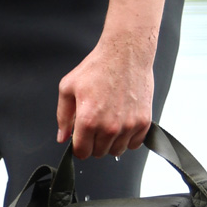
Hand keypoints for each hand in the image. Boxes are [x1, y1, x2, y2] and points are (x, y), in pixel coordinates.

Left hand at [55, 31, 155, 159]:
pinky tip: (122, 124)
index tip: (81, 139)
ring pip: (116, 151)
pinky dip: (128, 139)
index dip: (79, 146)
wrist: (126, 53)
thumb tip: (62, 137)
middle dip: (94, 143)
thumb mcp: (68, 88)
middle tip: (95, 125)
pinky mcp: (143, 122)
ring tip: (109, 124)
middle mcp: (109, 127)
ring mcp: (128, 126)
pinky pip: (135, 144)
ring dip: (111, 143)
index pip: (81, 152)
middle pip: (98, 153)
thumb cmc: (97, 67)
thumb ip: (63, 116)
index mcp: (88, 120)